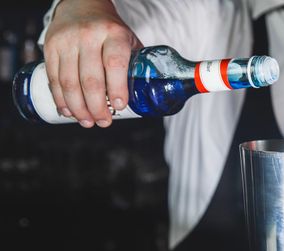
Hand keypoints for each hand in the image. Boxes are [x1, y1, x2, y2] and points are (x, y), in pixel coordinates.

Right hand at [44, 0, 142, 127]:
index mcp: (113, 34)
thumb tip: (148, 98)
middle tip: (104, 122)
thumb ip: (136, 65)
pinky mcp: (50, 47)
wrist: (82, 6)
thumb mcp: (129, 40)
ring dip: (78, 108)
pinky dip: (60, 99)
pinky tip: (68, 112)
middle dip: (97, 107)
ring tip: (87, 121)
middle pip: (91, 79)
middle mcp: (89, 36)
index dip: (117, 88)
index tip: (120, 107)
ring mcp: (67, 41)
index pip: (115, 63)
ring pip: (69, 82)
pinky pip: (54, 78)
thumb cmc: (111, 30)